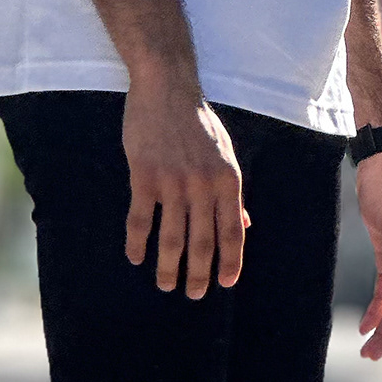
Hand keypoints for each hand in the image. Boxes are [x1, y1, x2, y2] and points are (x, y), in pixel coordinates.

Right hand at [123, 78, 246, 296]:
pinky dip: (138, 242)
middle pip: (202, 241)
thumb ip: (232, 191)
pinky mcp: (144, 176)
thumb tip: (245, 224)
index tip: (225, 284)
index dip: (230, 261)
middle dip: (199, 273)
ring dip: (168, 266)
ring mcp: (173, 181)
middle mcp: (203, 184)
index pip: (233, 231)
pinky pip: (141, 219)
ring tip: (166, 284)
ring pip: (171, 236)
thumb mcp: (225, 153)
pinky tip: (136, 257)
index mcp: (228, 179)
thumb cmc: (198, 121)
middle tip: (193, 295)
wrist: (167, 87)